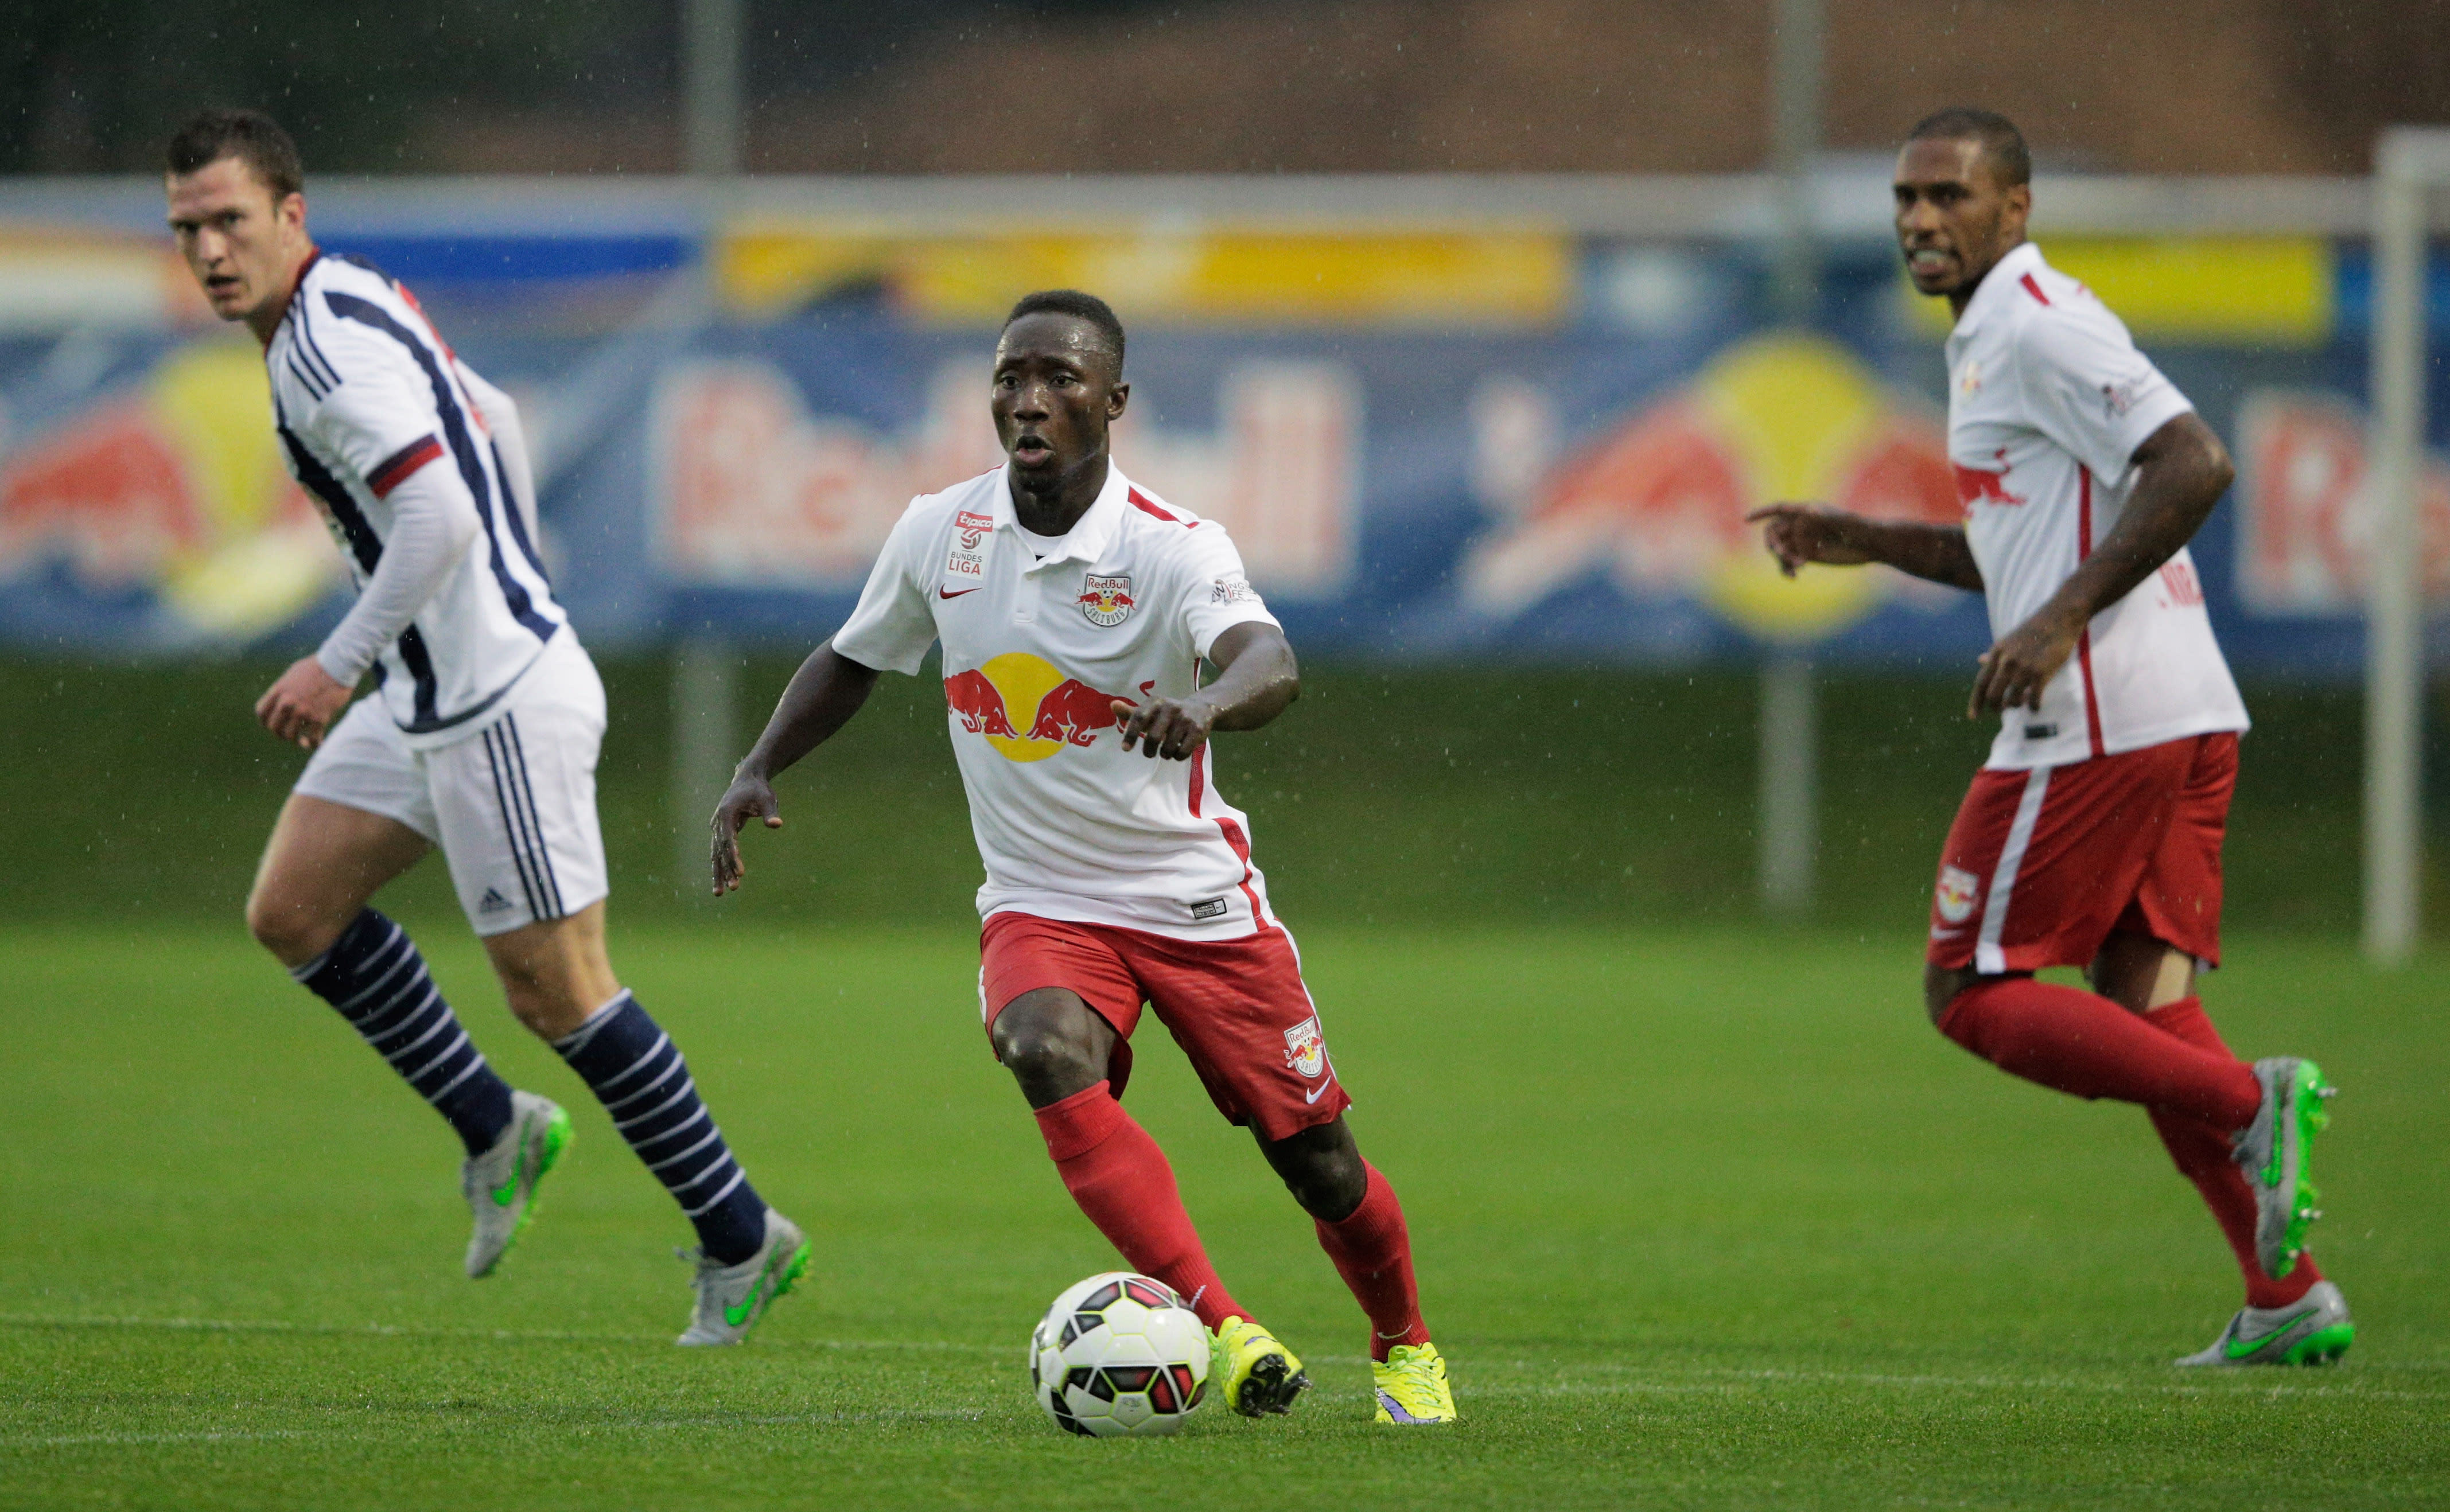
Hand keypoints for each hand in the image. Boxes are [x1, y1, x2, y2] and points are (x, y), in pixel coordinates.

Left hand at [255, 657, 353, 748]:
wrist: (338, 666)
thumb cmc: (318, 666)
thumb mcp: (293, 674)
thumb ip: (285, 689)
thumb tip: (283, 700)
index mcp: (279, 690)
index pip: (261, 712)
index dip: (265, 722)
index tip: (271, 725)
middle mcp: (287, 702)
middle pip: (274, 727)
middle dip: (279, 733)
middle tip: (286, 734)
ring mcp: (303, 711)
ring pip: (290, 735)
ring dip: (296, 740)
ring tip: (302, 740)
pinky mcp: (319, 718)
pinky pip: (312, 738)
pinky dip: (314, 743)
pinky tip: (316, 743)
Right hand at [709, 768, 782, 895]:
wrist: (747, 780)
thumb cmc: (759, 790)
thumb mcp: (767, 798)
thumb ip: (770, 812)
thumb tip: (776, 824)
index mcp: (726, 813)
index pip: (728, 839)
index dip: (734, 856)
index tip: (740, 872)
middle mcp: (717, 822)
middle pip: (720, 850)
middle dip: (726, 869)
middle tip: (734, 887)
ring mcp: (717, 828)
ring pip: (716, 854)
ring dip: (719, 873)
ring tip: (720, 893)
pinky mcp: (720, 832)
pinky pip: (718, 852)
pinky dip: (719, 866)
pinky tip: (720, 882)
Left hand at [1113, 696, 1215, 760]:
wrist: (1201, 708)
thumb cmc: (1168, 713)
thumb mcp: (1150, 710)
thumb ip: (1131, 712)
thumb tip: (1113, 705)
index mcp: (1156, 702)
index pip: (1139, 717)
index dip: (1131, 734)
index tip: (1125, 749)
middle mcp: (1171, 708)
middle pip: (1154, 737)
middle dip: (1149, 751)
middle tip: (1149, 754)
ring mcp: (1185, 719)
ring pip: (1168, 748)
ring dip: (1165, 755)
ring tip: (1166, 752)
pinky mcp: (1197, 730)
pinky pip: (1183, 752)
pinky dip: (1178, 757)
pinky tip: (1178, 751)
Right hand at [1744, 503, 1875, 576]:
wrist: (1872, 545)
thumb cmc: (1861, 528)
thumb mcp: (1845, 521)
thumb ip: (1827, 516)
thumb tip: (1809, 511)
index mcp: (1807, 512)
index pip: (1779, 509)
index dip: (1762, 513)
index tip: (1746, 519)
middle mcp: (1802, 525)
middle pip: (1774, 532)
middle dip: (1774, 544)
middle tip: (1784, 556)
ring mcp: (1803, 540)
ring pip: (1779, 549)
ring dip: (1780, 559)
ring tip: (1795, 568)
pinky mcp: (1808, 555)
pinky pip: (1788, 561)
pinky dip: (1786, 568)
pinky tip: (1794, 575)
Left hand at [1970, 609, 2083, 716]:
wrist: (2059, 618)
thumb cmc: (2034, 629)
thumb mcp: (2009, 640)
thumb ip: (1995, 654)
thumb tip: (1979, 661)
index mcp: (1997, 653)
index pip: (1980, 683)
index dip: (1975, 702)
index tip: (1973, 717)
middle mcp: (2007, 661)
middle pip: (1993, 695)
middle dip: (1995, 707)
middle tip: (2000, 711)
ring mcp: (2023, 667)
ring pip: (2012, 700)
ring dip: (2016, 705)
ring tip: (2021, 702)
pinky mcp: (2041, 672)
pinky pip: (2033, 698)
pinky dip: (2033, 706)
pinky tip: (2035, 706)